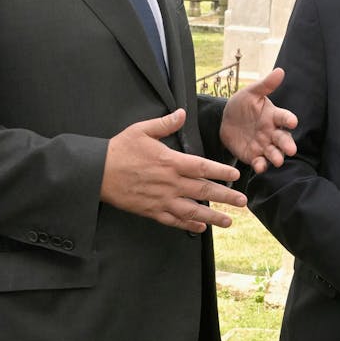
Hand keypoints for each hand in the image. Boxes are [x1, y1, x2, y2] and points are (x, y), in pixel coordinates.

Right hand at [103, 108, 245, 232]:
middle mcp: (170, 183)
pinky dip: (189, 225)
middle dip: (226, 197)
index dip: (221, 171)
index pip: (203, 167)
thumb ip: (165, 124)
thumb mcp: (141, 130)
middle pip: (204, 191)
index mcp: (171, 162)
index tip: (235, 175)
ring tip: (229, 221)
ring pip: (193, 211)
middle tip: (243, 202)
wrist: (97, 172)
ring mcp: (162, 200)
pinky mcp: (151, 211)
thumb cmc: (119, 149)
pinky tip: (201, 228)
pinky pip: (174, 220)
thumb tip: (182, 113)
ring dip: (212, 216)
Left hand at [220, 67, 298, 173]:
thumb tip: (280, 71)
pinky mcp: (254, 156)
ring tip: (277, 160)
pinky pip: (260, 162)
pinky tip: (260, 167)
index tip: (293, 122)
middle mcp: (272, 132)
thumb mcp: (251, 93)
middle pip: (283, 139)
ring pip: (274, 152)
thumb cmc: (242, 105)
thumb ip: (265, 85)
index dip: (289, 120)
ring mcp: (264, 145)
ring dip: (277, 157)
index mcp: (273, 116)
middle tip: (290, 150)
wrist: (225, 121)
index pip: (284, 117)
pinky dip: (261, 165)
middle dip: (287, 144)